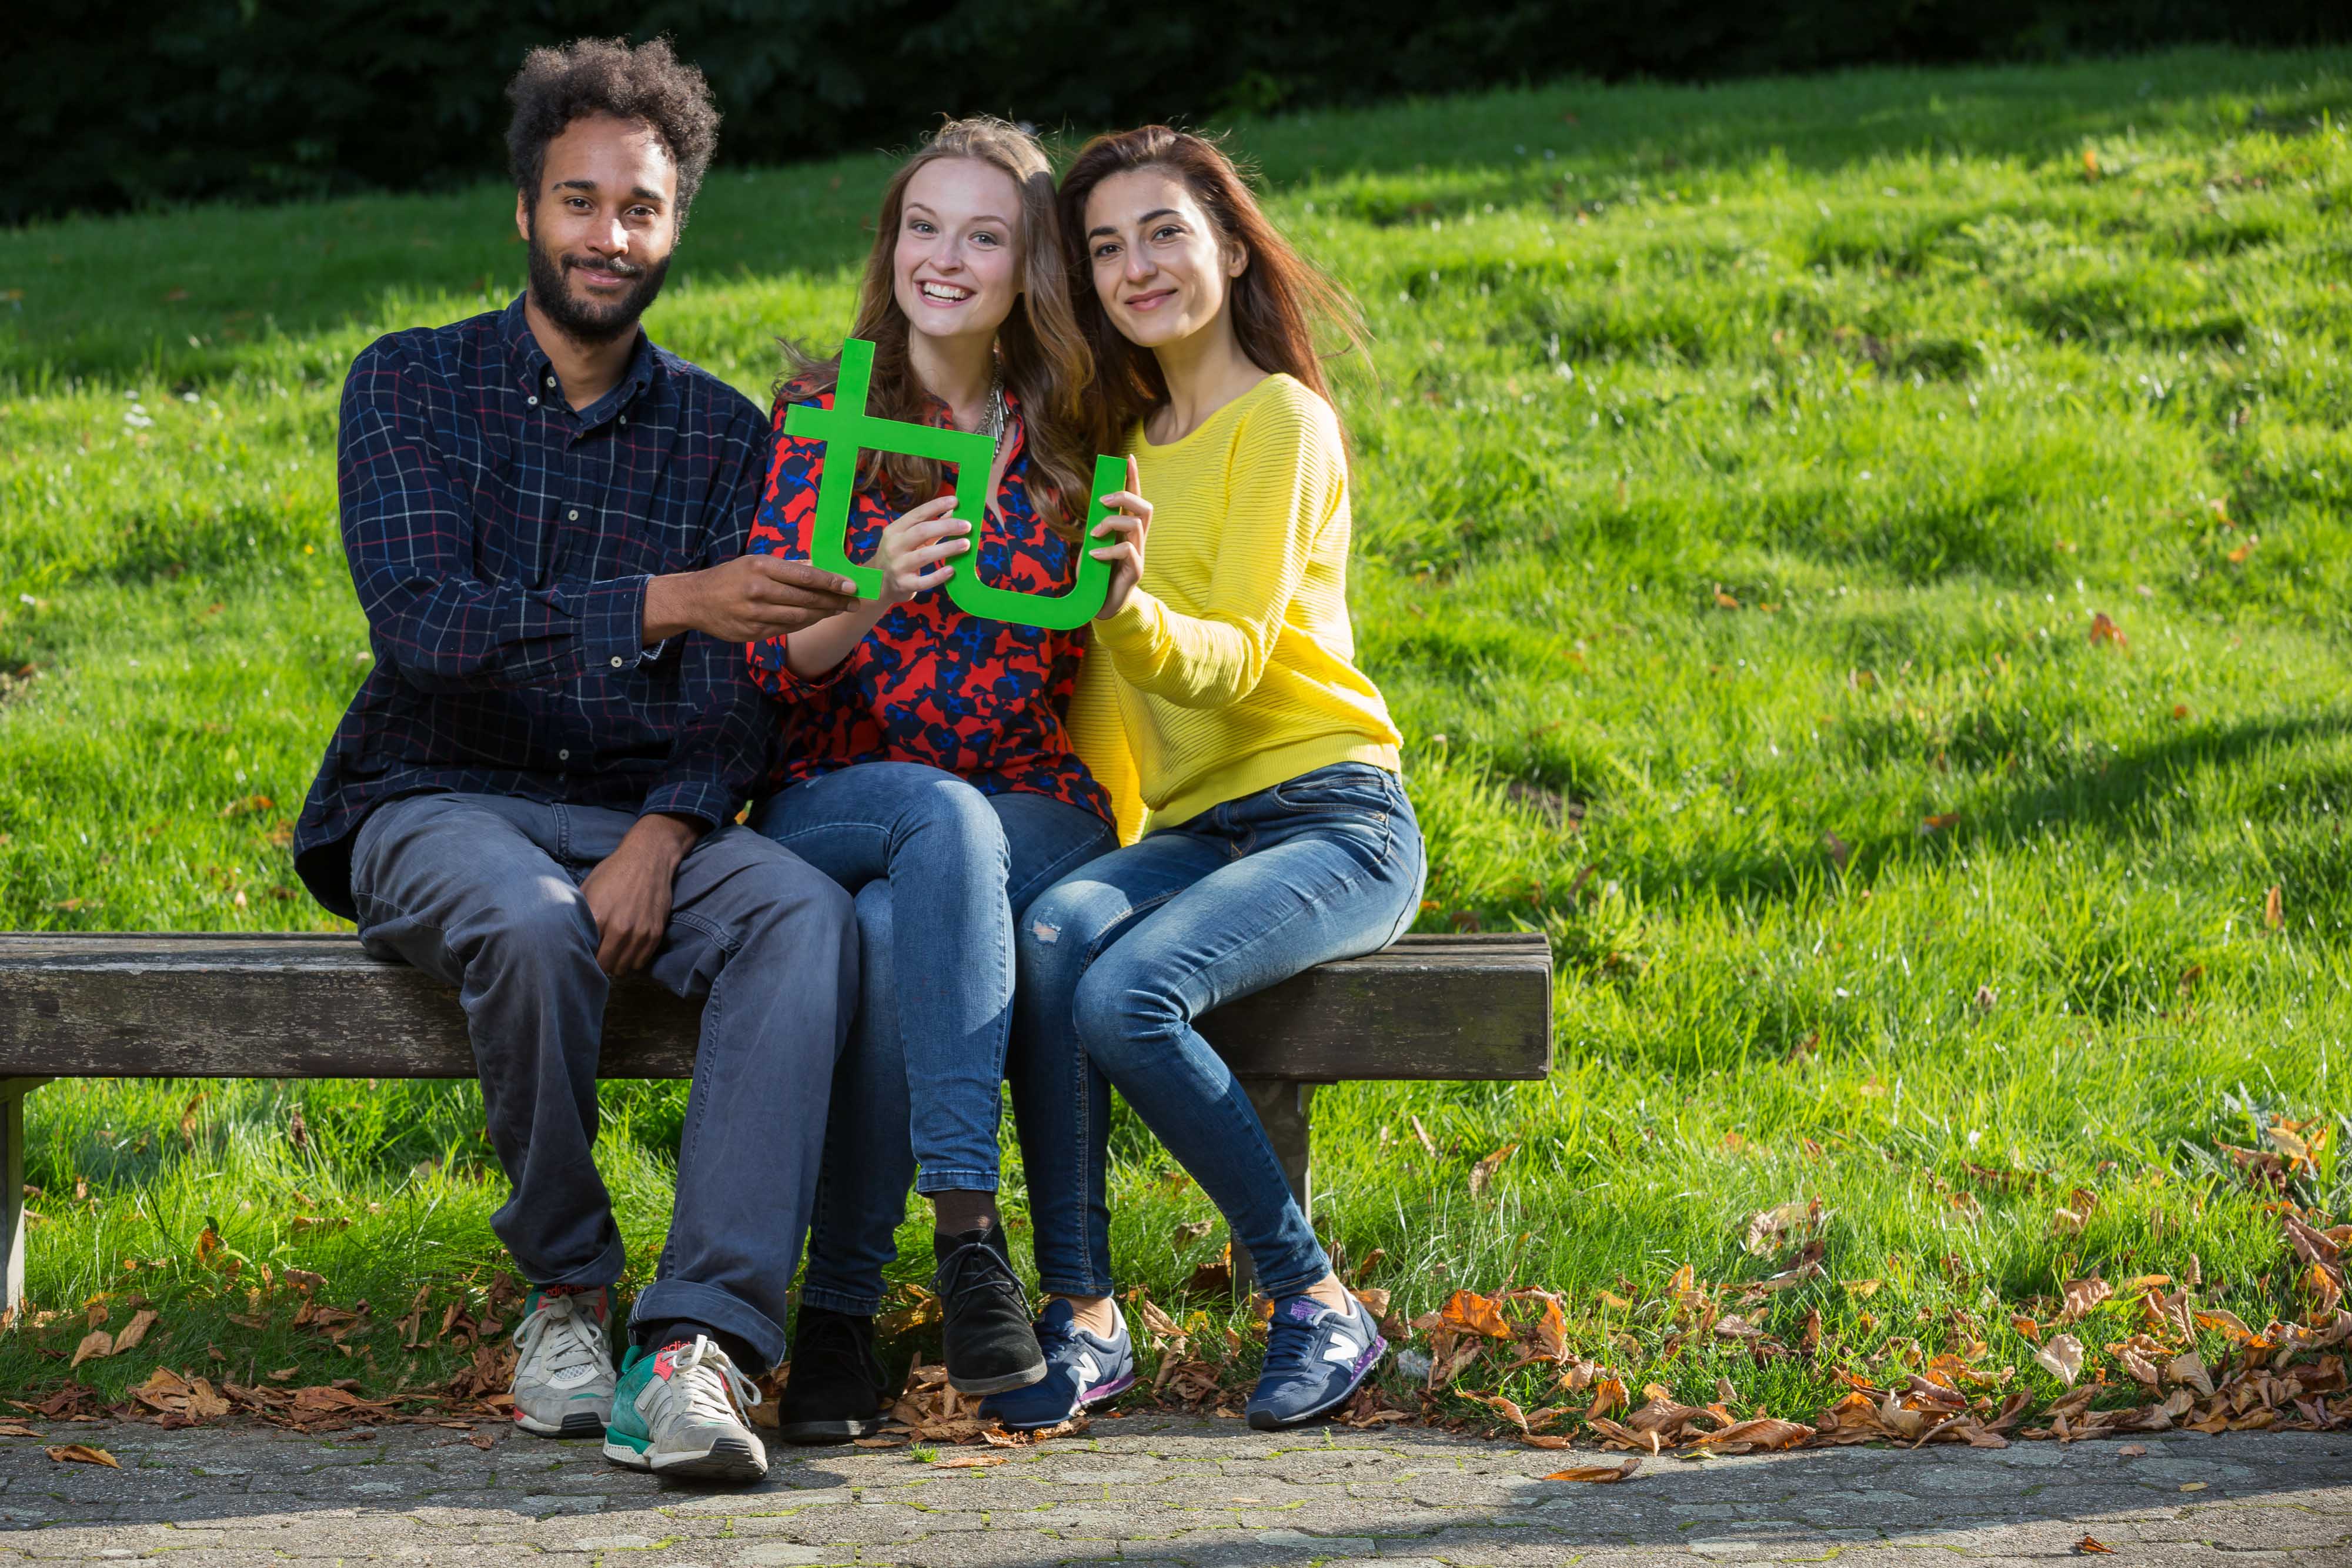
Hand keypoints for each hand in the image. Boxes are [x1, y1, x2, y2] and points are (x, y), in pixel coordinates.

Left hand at [578, 813, 697, 974]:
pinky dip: (632, 960)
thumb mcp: (588, 887)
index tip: (583, 954)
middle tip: (598, 956)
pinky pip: (640, 962)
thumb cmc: (613, 871)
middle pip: (604, 966)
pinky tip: (627, 949)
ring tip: (613, 954)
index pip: (586, 954)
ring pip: (623, 968)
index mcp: (598, 916)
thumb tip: (565, 934)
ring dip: (616, 965)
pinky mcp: (655, 933)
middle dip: (599, 964)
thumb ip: (578, 913)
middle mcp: (619, 928)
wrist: (648, 857)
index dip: (583, 956)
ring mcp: (640, 932)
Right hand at [644, 557, 860, 642]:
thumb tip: (820, 567)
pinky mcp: (753, 633)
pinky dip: (804, 624)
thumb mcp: (755, 561)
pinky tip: (815, 619)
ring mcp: (756, 614)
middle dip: (834, 601)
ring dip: (822, 614)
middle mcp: (759, 590)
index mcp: (761, 567)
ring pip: (799, 617)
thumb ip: (788, 566)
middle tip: (853, 602)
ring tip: (838, 610)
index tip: (851, 585)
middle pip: (806, 599)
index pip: (805, 575)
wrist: (696, 600)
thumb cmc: (730, 577)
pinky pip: (786, 629)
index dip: (831, 582)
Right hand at [869, 495, 971, 607]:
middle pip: (921, 531)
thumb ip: (931, 526)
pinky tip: (952, 570)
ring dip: (947, 548)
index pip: (917, 514)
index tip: (955, 501)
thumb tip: (953, 511)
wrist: (879, 584)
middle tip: (967, 525)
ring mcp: (897, 566)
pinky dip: (938, 576)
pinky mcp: (904, 584)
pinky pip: (923, 581)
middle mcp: (894, 546)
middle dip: (946, 526)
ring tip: (966, 544)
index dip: (936, 506)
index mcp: (895, 530)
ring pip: (924, 555)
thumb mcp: (909, 538)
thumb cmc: (899, 556)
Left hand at [1091, 455, 1150, 621]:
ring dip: (1112, 523)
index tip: (1128, 458)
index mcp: (1127, 530)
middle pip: (1144, 507)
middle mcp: (1137, 539)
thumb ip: (1096, 527)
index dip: (1133, 478)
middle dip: (1125, 497)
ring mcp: (1139, 554)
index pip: (1135, 499)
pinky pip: (1127, 550)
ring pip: (1136, 524)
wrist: (1100, 606)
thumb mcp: (1092, 545)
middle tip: (1102, 501)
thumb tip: (1096, 509)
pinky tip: (1094, 556)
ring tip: (1094, 534)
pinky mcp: (1136, 570)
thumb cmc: (1096, 575)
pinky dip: (1108, 550)